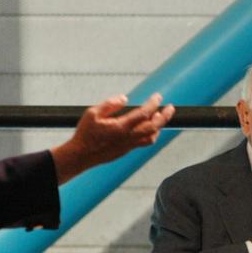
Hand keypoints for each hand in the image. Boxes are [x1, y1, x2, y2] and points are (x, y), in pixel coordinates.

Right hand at [51, 93, 173, 183]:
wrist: (80, 156)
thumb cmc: (85, 134)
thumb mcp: (92, 113)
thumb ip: (110, 104)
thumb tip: (125, 98)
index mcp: (120, 127)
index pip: (143, 114)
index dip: (153, 104)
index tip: (158, 96)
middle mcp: (127, 137)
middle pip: (153, 127)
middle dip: (164, 117)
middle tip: (171, 108)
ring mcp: (128, 145)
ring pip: (151, 137)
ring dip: (159, 126)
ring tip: (161, 116)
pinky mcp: (127, 150)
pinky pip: (145, 143)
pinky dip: (152, 134)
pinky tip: (150, 128)